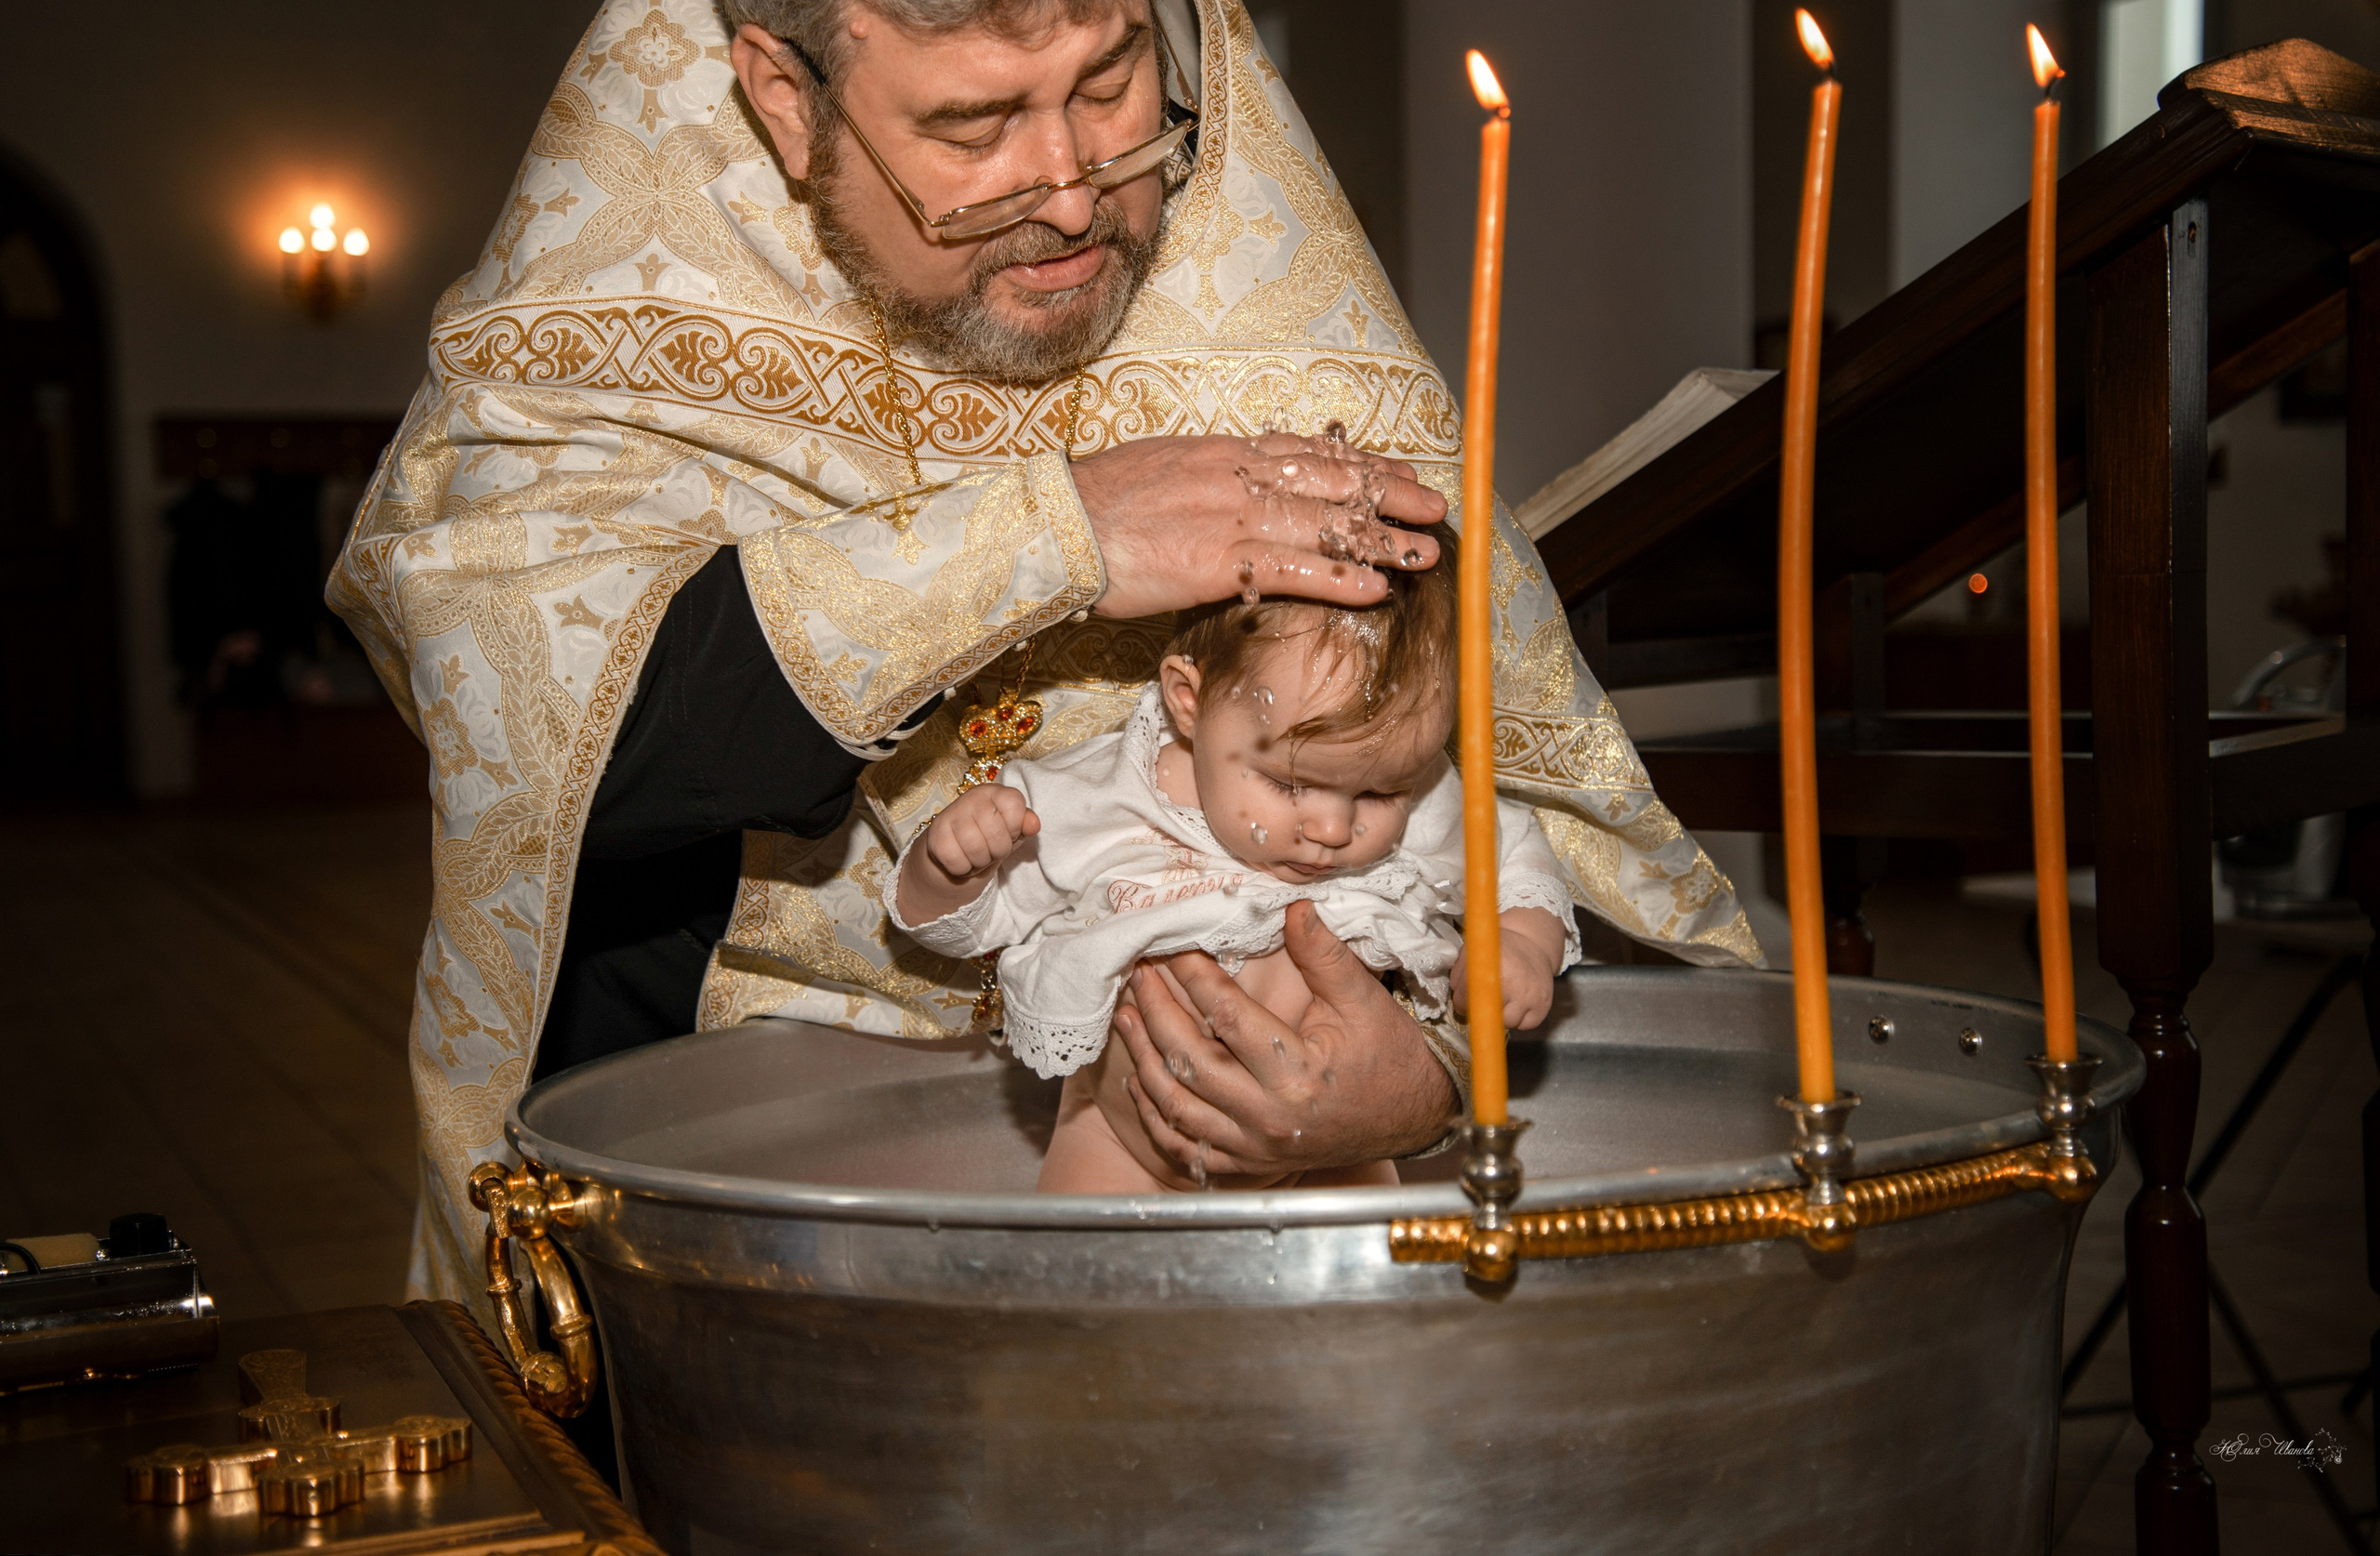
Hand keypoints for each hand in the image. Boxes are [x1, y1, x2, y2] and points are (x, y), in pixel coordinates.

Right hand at [897, 783, 1038, 923]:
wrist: (956, 848)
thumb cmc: (990, 836)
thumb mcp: (1013, 830)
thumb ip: (1025, 824)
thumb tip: (1033, 824)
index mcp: (994, 792)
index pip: (1014, 805)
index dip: (1016, 827)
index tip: (1009, 832)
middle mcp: (971, 798)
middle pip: (997, 834)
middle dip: (999, 850)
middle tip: (991, 849)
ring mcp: (950, 815)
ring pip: (976, 850)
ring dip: (981, 862)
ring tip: (977, 855)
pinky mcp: (935, 836)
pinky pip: (957, 863)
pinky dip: (963, 869)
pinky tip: (961, 859)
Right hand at [1068, 433, 1447, 618]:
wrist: (1054, 525)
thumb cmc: (1097, 507)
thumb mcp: (1162, 473)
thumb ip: (1209, 480)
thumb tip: (1238, 489)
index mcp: (1223, 454)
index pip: (1308, 454)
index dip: (1361, 465)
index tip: (1400, 473)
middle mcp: (1236, 477)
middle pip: (1329, 483)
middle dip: (1388, 497)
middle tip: (1435, 510)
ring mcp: (1229, 517)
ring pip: (1322, 526)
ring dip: (1379, 541)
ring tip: (1424, 555)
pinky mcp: (1215, 561)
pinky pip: (1290, 570)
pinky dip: (1336, 579)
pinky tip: (1374, 589)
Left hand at [1106, 901, 1457, 1175]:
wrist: (1414, 1116)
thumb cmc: (1390, 1056)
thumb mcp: (1363, 1000)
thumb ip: (1324, 956)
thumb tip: (1292, 907)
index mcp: (1298, 1074)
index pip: (1228, 1017)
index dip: (1193, 977)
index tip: (1171, 946)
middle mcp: (1270, 1117)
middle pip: (1191, 1062)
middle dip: (1155, 1013)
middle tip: (1136, 975)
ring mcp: (1256, 1147)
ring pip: (1178, 1107)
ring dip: (1144, 1061)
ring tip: (1124, 1018)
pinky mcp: (1249, 1164)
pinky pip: (1187, 1148)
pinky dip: (1156, 1119)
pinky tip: (1139, 1083)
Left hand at [1452, 906, 1568, 1031]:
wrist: (1533, 944)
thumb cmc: (1500, 950)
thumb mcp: (1474, 951)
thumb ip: (1459, 973)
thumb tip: (1457, 998)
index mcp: (1491, 968)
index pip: (1465, 1000)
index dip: (1461, 1003)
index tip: (1463, 1002)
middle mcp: (1512, 984)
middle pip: (1485, 1016)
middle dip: (1481, 1011)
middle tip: (1484, 1001)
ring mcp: (1529, 997)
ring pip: (1506, 1024)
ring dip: (1501, 1016)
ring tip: (1503, 999)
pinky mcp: (1542, 1007)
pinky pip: (1524, 1025)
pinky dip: (1519, 1019)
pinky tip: (1517, 1003)